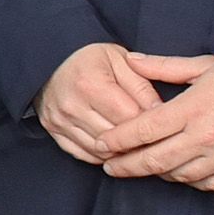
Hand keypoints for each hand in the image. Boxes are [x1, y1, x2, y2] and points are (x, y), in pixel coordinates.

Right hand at [33, 40, 159, 164]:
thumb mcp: (121, 60)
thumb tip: (162, 114)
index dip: (151, 122)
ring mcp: (59, 120)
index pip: (130, 117)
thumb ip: (142, 87)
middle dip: (137, 140)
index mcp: (90, 83)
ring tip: (135, 142)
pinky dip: (103, 155)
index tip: (161, 122)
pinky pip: (85, 155)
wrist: (51, 59)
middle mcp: (71, 105)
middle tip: (152, 136)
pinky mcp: (53, 131)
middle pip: (116, 138)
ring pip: (101, 151)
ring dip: (121, 150)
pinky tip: (114, 146)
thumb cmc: (91, 59)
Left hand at [102, 53, 213, 189]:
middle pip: (155, 159)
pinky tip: (175, 171)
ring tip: (139, 166)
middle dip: (127, 165)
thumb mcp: (204, 66)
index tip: (101, 144)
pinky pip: (204, 184)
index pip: (145, 129)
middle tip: (109, 167)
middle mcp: (208, 135)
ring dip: (156, 172)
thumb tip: (130, 59)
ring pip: (177, 174)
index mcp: (194, 108)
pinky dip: (187, 179)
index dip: (119, 139)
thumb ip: (164, 66)